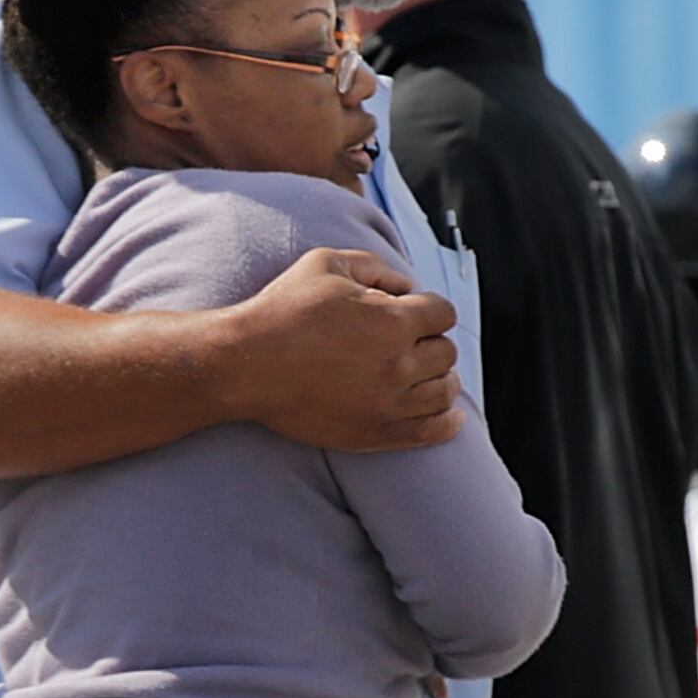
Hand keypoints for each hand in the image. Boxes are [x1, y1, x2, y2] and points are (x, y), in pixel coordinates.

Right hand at [222, 249, 462, 453]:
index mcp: (392, 320)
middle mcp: (398, 363)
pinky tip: (450, 416)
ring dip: (440, 379)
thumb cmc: (283, 310)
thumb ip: (375, 267)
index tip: (412, 314)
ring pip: (444, 391)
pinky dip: (448, 423)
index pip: (443, 314)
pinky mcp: (375, 433)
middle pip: (446, 353)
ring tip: (425, 374)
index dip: (429, 310)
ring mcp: (389, 403)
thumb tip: (408, 286)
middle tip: (408, 343)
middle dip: (430, 342)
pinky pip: (432, 432)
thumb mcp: (326, 264)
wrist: (247, 365)